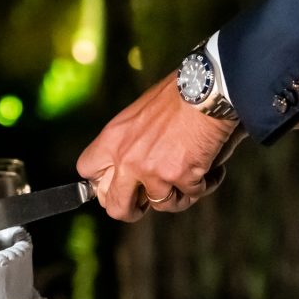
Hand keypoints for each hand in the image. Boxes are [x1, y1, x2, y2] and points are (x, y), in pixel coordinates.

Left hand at [77, 74, 241, 220]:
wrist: (204, 90)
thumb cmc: (177, 96)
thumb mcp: (138, 115)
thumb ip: (129, 142)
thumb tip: (129, 167)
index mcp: (113, 138)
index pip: (87, 171)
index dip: (102, 183)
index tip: (117, 184)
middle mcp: (126, 158)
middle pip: (115, 206)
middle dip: (132, 209)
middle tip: (146, 202)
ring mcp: (151, 170)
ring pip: (159, 205)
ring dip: (178, 195)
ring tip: (191, 177)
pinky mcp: (178, 176)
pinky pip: (190, 196)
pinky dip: (203, 185)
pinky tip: (211, 171)